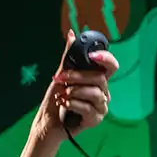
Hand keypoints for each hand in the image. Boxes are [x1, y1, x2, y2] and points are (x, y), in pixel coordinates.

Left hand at [33, 29, 119, 144]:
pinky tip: (64, 105)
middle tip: (60, 79)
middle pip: (99, 78)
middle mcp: (102, 92)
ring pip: (95, 93)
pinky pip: (88, 108)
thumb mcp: (61, 76)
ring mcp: (101, 106)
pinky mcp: (96, 119)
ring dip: (73, 92)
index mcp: (97, 79)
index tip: (92, 55)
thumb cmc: (55, 99)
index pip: (111, 66)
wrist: (46, 123)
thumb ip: (69, 57)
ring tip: (61, 96)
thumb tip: (72, 34)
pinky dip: (73, 104)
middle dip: (76, 77)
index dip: (105, 58)